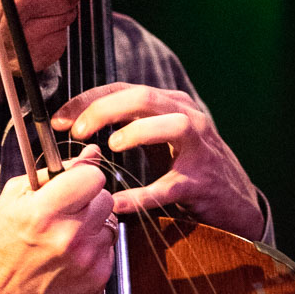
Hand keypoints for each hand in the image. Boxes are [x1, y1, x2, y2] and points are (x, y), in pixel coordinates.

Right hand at [0, 146, 116, 293]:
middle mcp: (69, 236)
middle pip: (105, 197)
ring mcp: (86, 259)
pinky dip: (95, 247)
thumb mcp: (14, 198)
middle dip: (89, 199)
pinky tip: (73, 254)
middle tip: (68, 210)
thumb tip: (90, 153)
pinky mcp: (98, 277)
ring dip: (93, 224)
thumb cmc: (3, 246)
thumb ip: (53, 172)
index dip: (84, 176)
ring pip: (110, 222)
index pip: (92, 176)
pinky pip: (110, 247)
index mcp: (44, 212)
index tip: (75, 182)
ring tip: (68, 235)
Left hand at [52, 83, 263, 239]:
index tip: (59, 119)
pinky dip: (145, 195)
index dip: (88, 100)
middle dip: (106, 109)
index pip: (124, 89)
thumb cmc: (190, 168)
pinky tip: (121, 203)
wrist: (236, 204)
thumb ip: (128, 125)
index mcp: (171, 105)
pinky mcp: (203, 182)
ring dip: (138, 132)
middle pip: (145, 97)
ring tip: (111, 144)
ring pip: (172, 125)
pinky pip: (172, 185)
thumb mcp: (161, 138)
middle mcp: (187, 118)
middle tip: (76, 129)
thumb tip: (80, 121)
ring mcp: (199, 149)